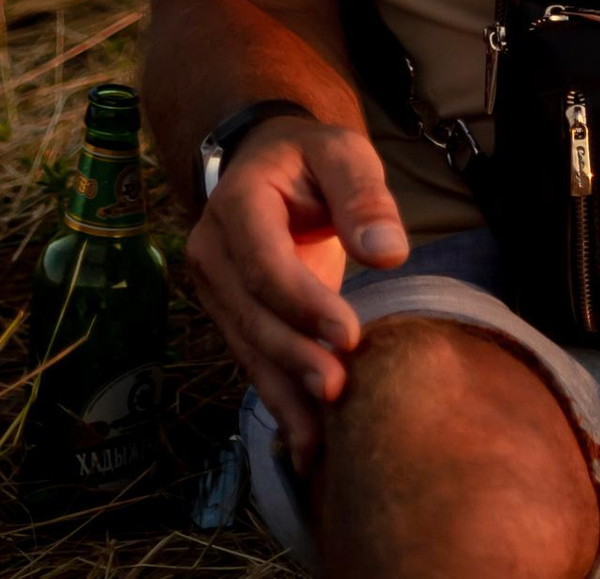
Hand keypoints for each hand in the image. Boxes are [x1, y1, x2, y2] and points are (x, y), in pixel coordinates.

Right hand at [189, 117, 410, 473]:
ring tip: (322, 439)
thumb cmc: (311, 160)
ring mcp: (215, 289)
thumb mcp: (343, 154)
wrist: (267, 165)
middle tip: (338, 391)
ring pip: (248, 348)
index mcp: (237, 203)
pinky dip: (280, 401)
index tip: (349, 336)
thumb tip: (388, 252)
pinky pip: (253, 361)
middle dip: (294, 357)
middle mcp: (211, 250)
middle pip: (251, 315)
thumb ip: (364, 196)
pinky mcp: (230, 318)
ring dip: (286, 393)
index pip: (263, 263)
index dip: (302, 303)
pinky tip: (306, 446)